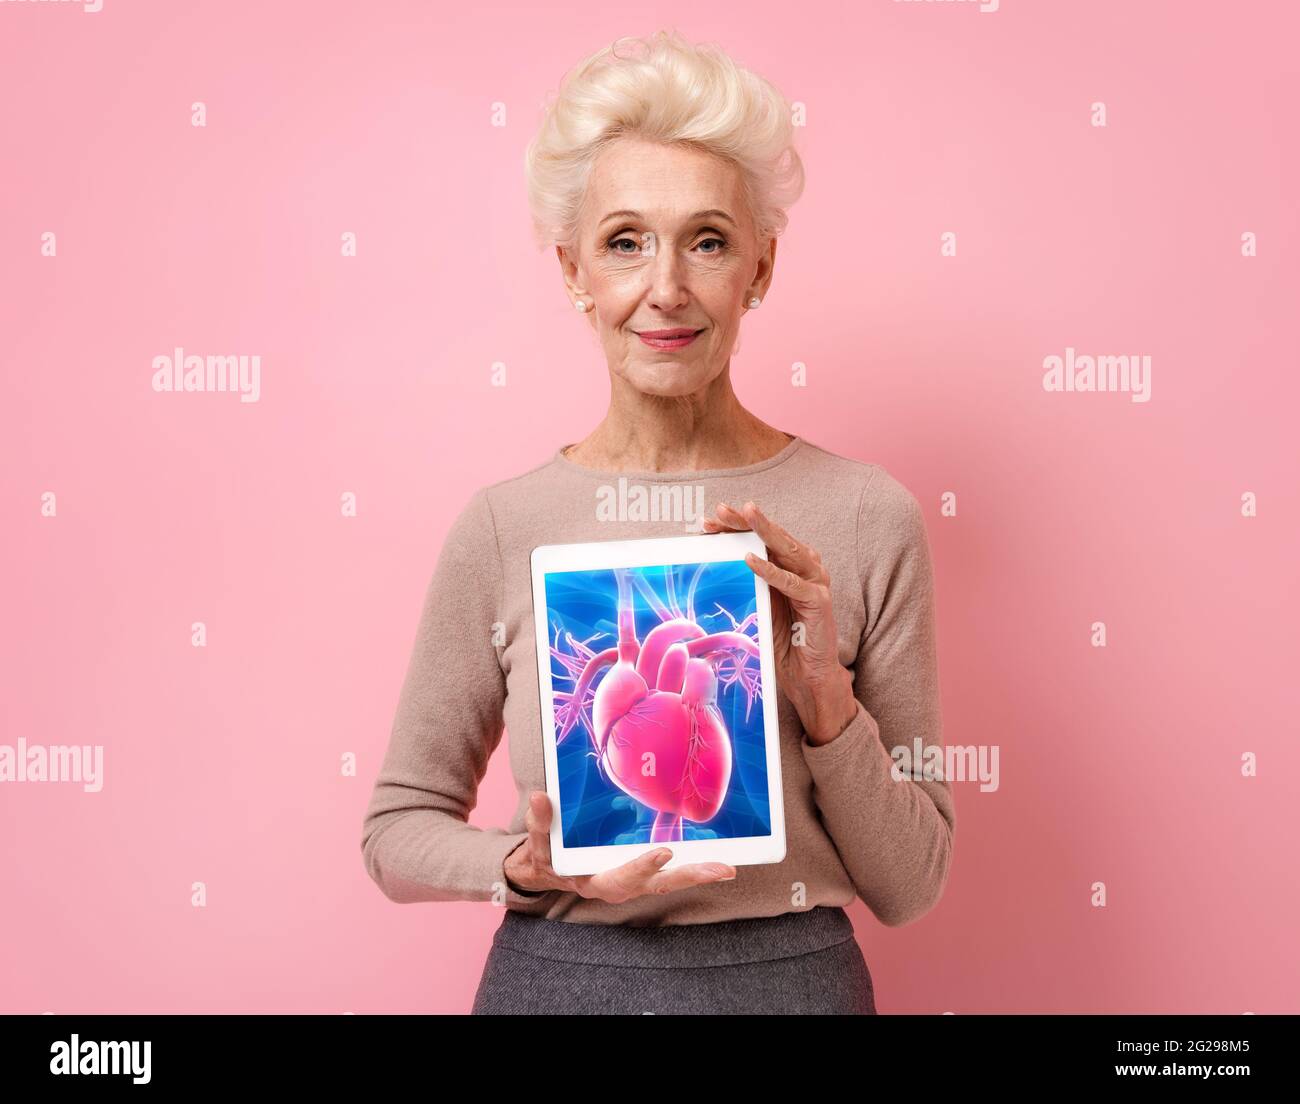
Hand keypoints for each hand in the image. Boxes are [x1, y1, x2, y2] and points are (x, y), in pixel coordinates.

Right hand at [503, 792, 736, 900]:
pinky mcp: (645, 871)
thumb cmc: (547, 858)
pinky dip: (693, 864)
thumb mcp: (538, 843)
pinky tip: (716, 855)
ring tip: (728, 867)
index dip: (642, 866)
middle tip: (722, 869)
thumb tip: (541, 797)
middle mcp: (621, 886)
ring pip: (671, 880)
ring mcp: (636, 880)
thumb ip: (540, 823)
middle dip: (690, 877)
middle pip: (660, 885)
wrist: (553, 872)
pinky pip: (672, 870)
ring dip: (700, 873)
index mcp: (595, 882)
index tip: (664, 851)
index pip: (621, 878)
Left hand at [703, 500, 858, 745]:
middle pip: (775, 538)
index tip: (708, 523)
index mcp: (792, 567)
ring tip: (743, 517)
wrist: (810, 677)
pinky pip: (791, 583)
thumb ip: (751, 582)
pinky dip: (771, 570)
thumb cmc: (785, 643)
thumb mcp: (761, 607)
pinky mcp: (819, 602)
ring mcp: (816, 583)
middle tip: (721, 509)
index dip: (737, 528)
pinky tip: (751, 559)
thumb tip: (719, 560)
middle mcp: (807, 569)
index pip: (763, 540)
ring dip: (763, 532)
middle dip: (746, 522)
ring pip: (787, 550)